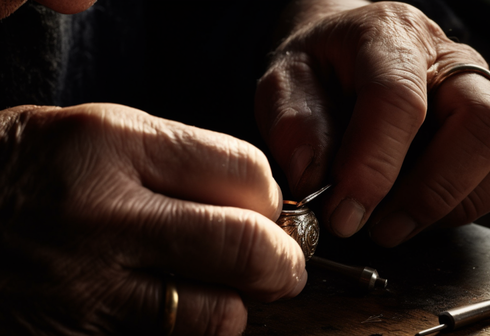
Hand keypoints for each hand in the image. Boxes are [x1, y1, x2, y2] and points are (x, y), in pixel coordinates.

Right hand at [0, 103, 305, 334]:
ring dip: (239, 305)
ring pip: (217, 313)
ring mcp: (85, 287)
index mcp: (110, 143)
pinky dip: (196, 333)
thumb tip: (256, 195)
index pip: (244, 171)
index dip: (270, 196)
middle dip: (283, 260)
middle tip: (284, 263)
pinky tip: (180, 312)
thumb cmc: (22, 174)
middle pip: (246, 245)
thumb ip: (175, 159)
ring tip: (228, 291)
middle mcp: (101, 213)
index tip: (268, 208)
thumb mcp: (91, 135)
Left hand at [255, 1, 489, 246]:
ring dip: (458, 201)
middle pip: (481, 123)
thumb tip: (314, 181)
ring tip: (400, 221)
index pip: (398, 99)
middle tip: (380, 227)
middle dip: (430, 192)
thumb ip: (292, 125)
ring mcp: (483, 86)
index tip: (345, 214)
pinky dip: (478, 198)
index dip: (373, 166)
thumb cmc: (320, 69)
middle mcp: (449, 58)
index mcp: (389, 35)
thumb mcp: (283, 82)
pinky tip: (429, 207)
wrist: (347, 52)